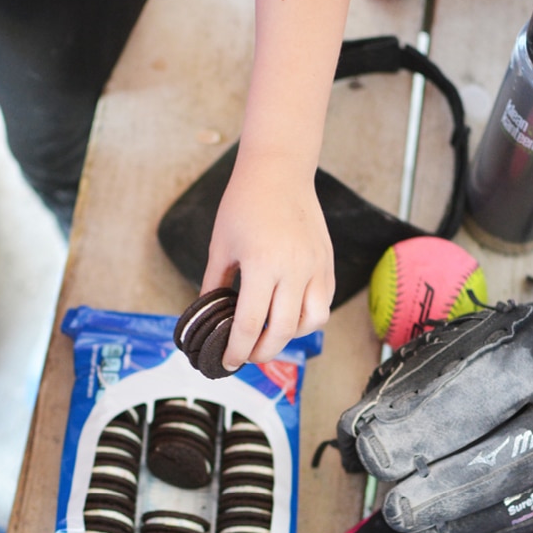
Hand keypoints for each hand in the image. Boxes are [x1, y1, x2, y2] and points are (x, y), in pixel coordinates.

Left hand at [201, 153, 334, 367]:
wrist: (278, 170)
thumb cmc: (244, 202)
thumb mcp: (220, 245)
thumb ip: (213, 284)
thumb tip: (205, 314)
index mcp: (262, 265)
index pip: (251, 324)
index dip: (237, 350)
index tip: (228, 362)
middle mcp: (294, 269)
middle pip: (282, 332)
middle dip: (262, 352)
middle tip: (246, 355)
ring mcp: (315, 267)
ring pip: (311, 323)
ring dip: (289, 337)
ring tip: (269, 334)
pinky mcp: (327, 263)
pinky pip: (323, 304)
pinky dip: (308, 318)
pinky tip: (288, 315)